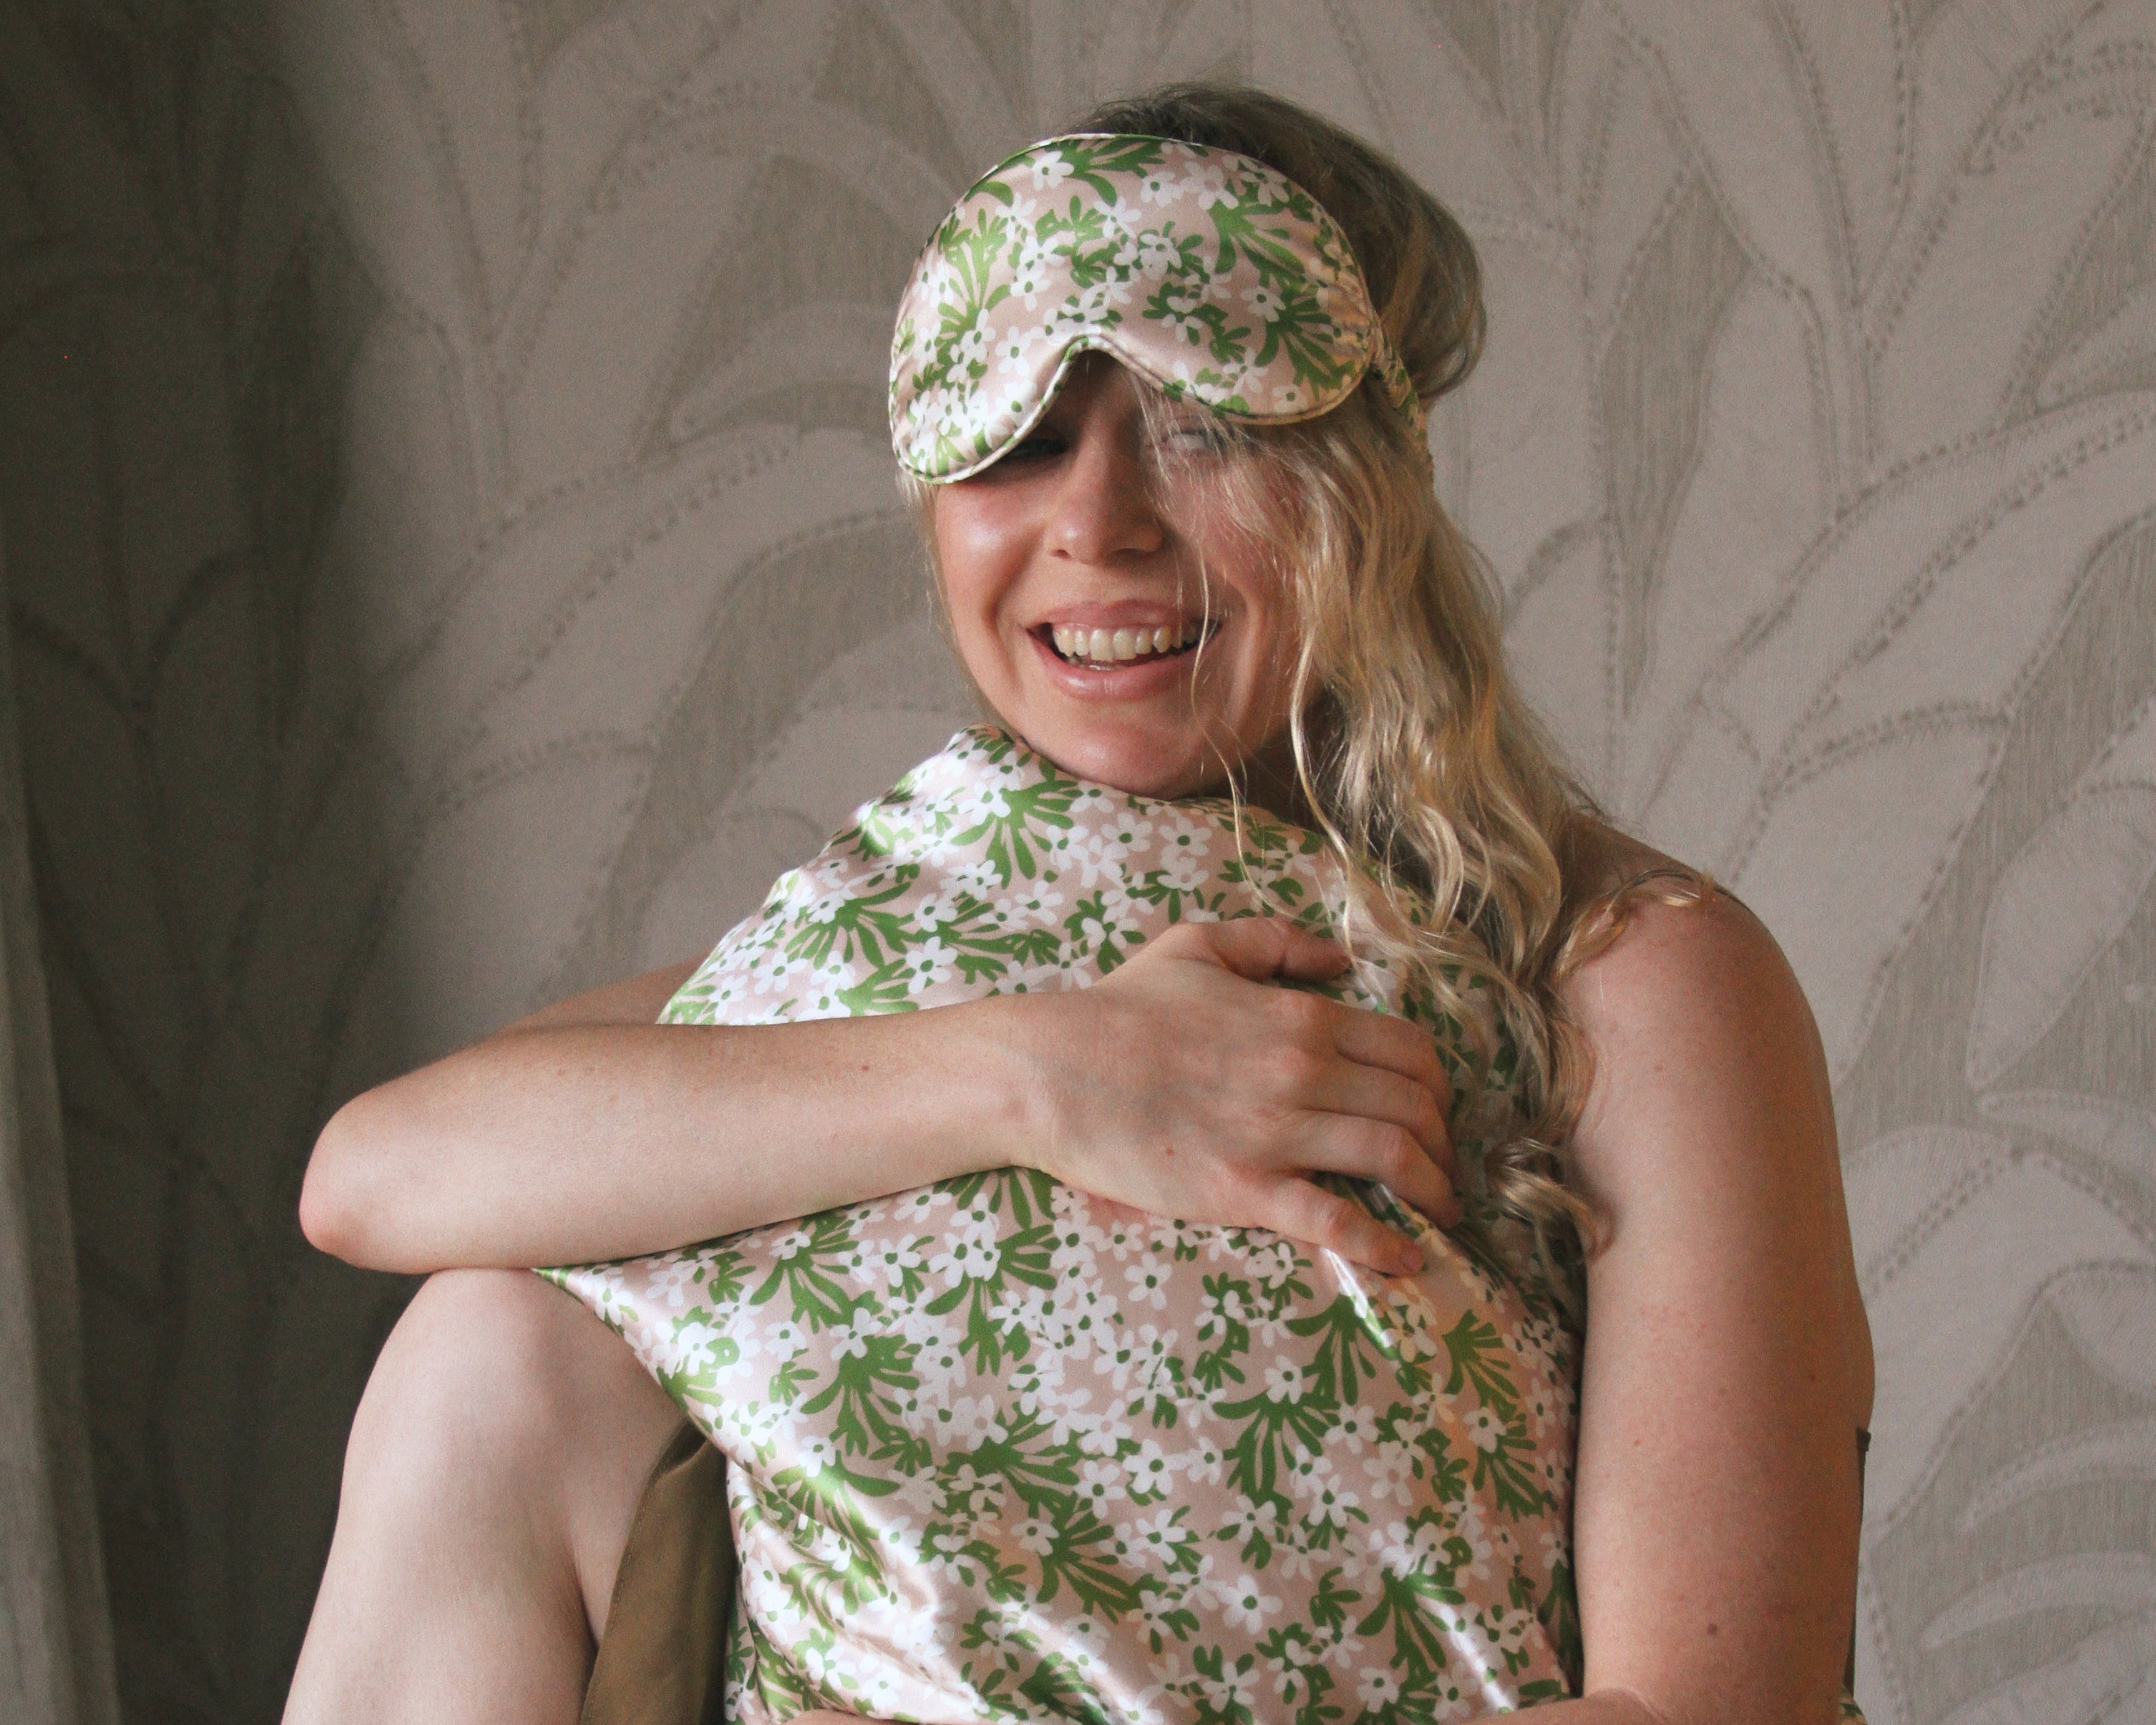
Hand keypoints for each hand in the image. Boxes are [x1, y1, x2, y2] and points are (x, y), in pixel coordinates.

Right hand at [1017, 917, 1458, 1273]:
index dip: (1438, 1085)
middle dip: (1445, 1142)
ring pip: (1393, 1157)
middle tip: (1444, 1166)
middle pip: (1415, 1106)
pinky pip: (1335, 1220)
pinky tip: (1404, 1259)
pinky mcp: (1244, 1190)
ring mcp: (1276, 1133)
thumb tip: (1340, 958)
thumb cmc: (1119, 1008)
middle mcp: (1302, 1071)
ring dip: (1433, 1189)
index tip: (1436, 1109)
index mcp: (1299, 1015)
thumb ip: (1276, 942)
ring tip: (1441, 1211)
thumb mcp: (1198, 946)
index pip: (1410, 1050)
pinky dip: (1381, 1243)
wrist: (1053, 1070)